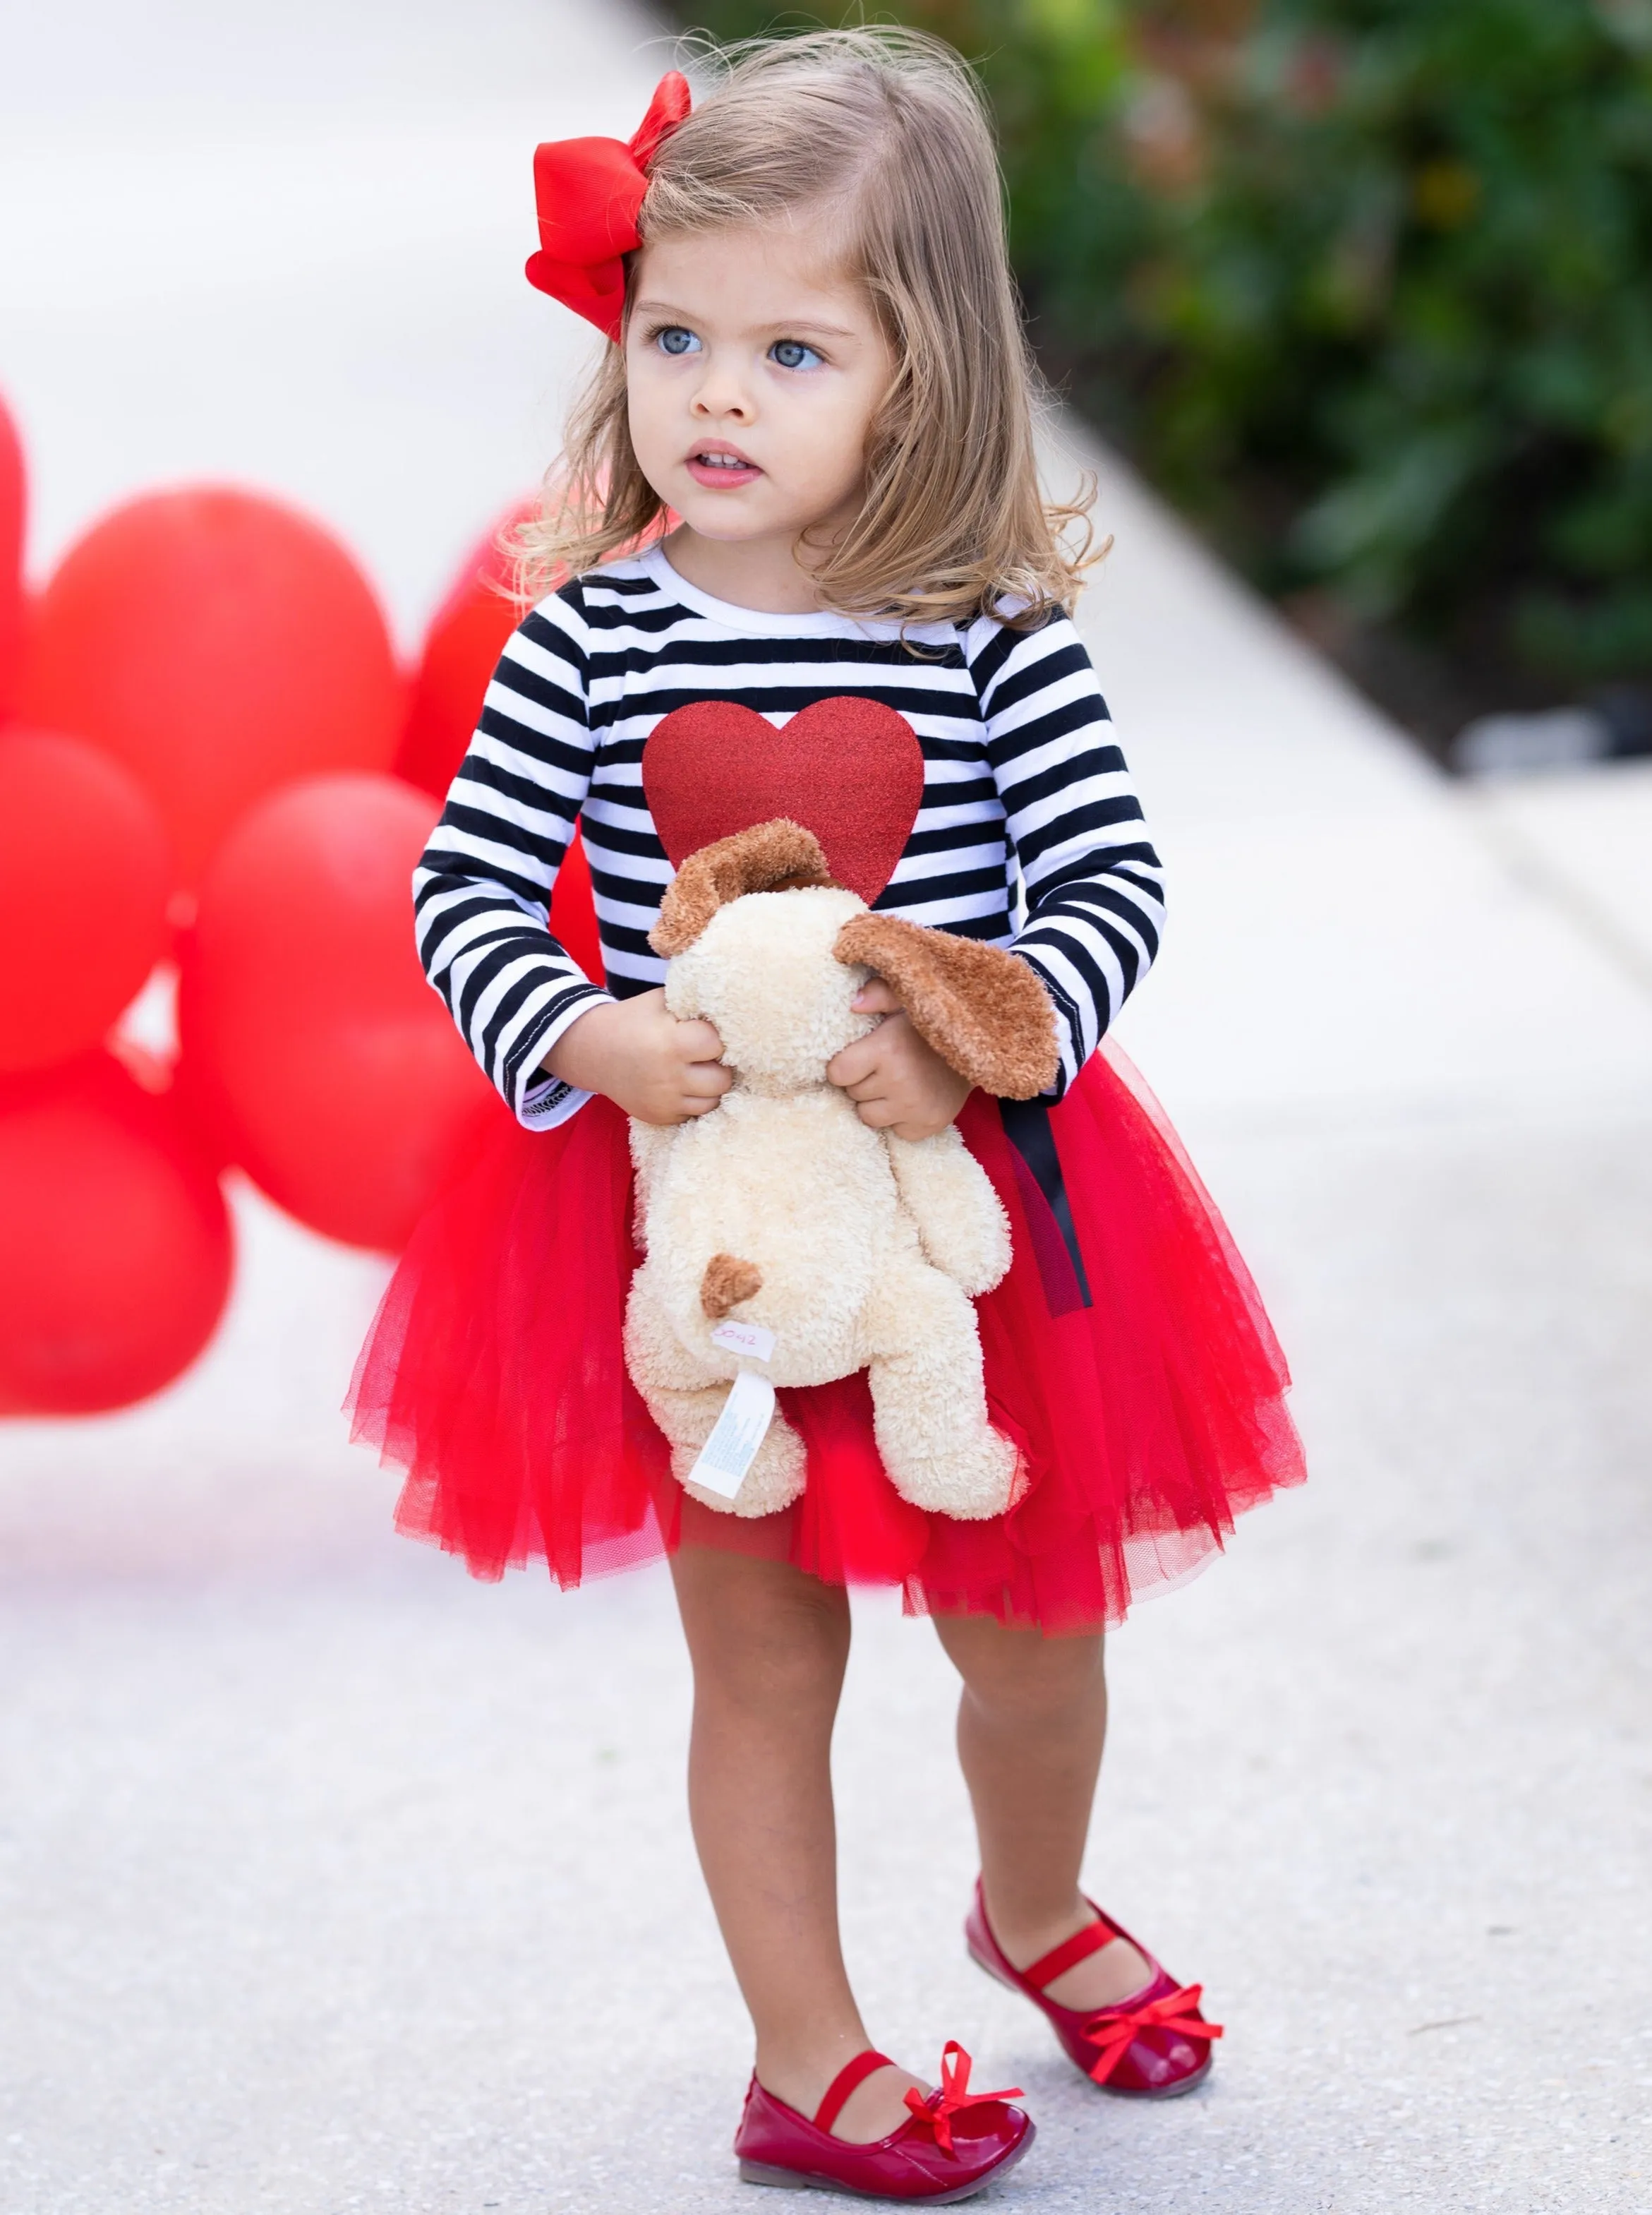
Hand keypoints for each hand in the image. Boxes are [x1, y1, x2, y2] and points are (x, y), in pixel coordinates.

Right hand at [544, 989, 730, 1124]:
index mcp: (671, 1043)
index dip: (714, 1036)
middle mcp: (669, 1077)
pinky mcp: (660, 1118)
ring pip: (713, 1101)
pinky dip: (693, 1100)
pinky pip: (694, 1114)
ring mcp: (664, 1102)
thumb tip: (734, 1012)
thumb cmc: (634, 1020)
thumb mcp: (661, 1001)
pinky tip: (681, 1084)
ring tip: (696, 1070)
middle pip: (723, 1079)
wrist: (593, 1051)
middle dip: (718, 1064)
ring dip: (709, 1085)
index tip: (704, 1032)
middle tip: (705, 1054)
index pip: (718, 1043)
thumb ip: (695, 1006)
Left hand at [826, 979, 969, 1140]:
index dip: (844, 1065)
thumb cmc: (933, 1023)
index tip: (858, 1056)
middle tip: (884, 1066)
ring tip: (896, 1083)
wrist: (981, 1047)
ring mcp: (915, 1108)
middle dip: (862, 1080)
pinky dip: (899, 1118)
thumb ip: (879, 992)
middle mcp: (900, 1082)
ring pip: (869, 1116)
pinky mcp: (929, 1125)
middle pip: (853, 1093)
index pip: (838, 1072)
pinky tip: (912, 1098)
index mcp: (887, 1049)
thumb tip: (853, 1003)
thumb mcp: (907, 999)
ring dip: (876, 1102)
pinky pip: (895, 1131)